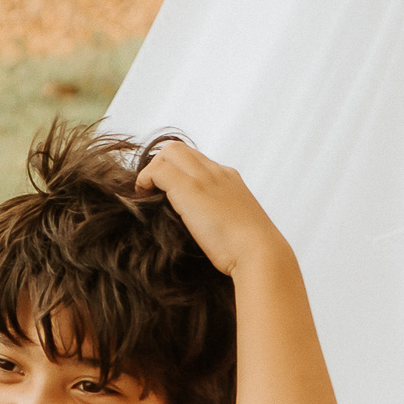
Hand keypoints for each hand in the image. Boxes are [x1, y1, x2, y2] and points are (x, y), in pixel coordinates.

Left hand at [135, 141, 285, 277]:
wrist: (260, 254)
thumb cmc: (248, 251)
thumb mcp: (236, 226)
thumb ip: (220, 216)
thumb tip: (204, 228)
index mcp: (229, 179)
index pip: (196, 160)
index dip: (176, 171)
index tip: (165, 191)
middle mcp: (218, 172)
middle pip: (180, 150)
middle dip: (160, 165)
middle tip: (151, 190)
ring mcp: (205, 178)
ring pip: (168, 153)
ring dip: (151, 171)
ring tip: (146, 194)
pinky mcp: (190, 189)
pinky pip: (158, 171)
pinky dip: (145, 180)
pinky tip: (143, 198)